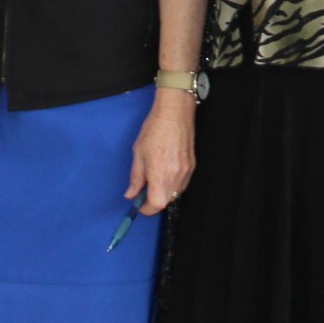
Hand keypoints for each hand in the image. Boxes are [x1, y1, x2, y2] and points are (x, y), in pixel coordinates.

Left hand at [126, 87, 196, 212]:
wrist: (175, 112)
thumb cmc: (153, 130)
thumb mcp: (138, 154)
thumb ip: (135, 178)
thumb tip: (131, 195)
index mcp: (160, 175)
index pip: (156, 205)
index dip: (146, 209)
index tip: (139, 206)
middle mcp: (176, 177)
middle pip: (166, 202)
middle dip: (154, 201)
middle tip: (144, 190)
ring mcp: (186, 172)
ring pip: (175, 194)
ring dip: (164, 193)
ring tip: (155, 177)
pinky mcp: (192, 166)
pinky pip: (182, 184)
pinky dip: (173, 184)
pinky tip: (166, 171)